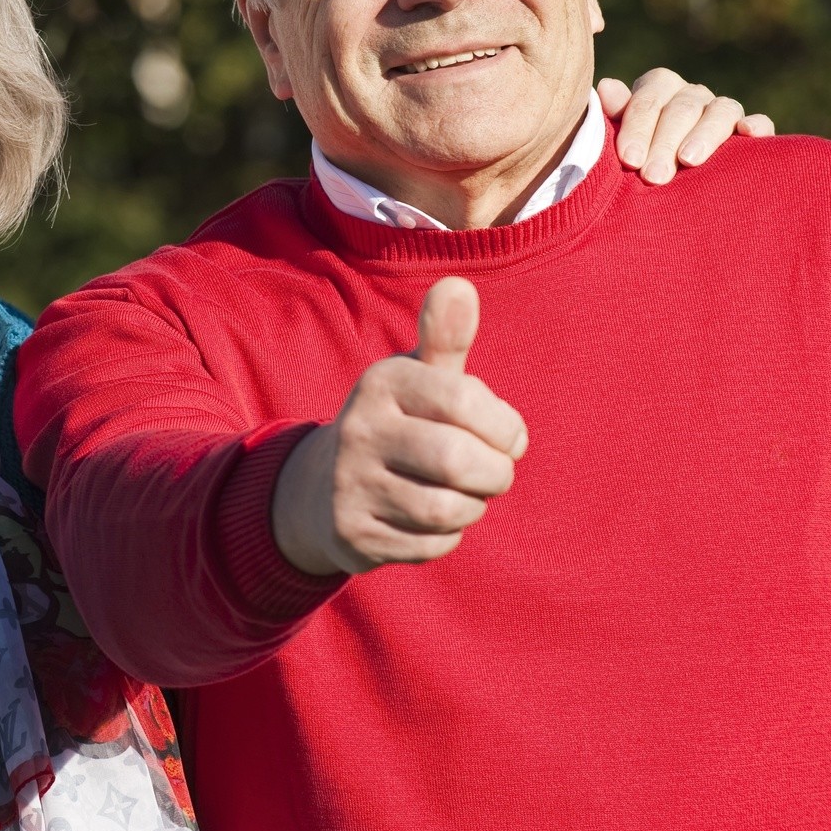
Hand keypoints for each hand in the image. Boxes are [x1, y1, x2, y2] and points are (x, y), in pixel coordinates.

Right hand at [271, 277, 526, 576]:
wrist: (321, 488)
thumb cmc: (398, 424)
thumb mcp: (419, 378)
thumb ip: (445, 337)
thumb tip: (459, 285)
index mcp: (383, 382)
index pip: (465, 400)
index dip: (506, 427)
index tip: (509, 437)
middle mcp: (358, 428)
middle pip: (457, 460)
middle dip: (495, 474)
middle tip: (495, 474)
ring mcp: (349, 482)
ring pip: (446, 509)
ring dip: (472, 508)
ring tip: (463, 495)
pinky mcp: (351, 533)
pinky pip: (428, 545)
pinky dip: (446, 538)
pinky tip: (430, 521)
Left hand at [598, 69, 775, 184]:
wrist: (677, 184)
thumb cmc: (641, 159)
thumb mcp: (625, 140)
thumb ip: (616, 117)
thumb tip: (606, 86)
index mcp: (659, 89)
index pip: (648, 100)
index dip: (637, 129)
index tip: (629, 159)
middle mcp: (692, 95)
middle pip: (682, 108)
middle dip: (665, 143)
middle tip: (653, 176)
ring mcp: (723, 110)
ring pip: (720, 111)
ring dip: (704, 135)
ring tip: (689, 160)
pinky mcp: (752, 129)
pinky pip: (759, 122)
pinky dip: (756, 125)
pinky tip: (747, 134)